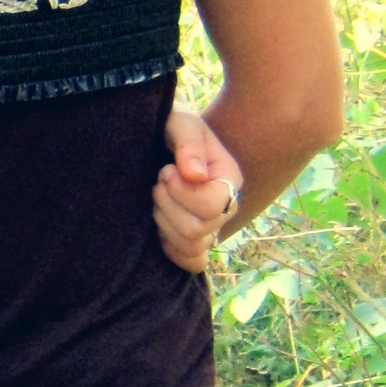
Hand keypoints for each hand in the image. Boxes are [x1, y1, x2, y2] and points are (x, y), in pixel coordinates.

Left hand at [154, 105, 243, 272]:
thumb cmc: (173, 128)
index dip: (182, 192)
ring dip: (164, 222)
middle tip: (158, 183)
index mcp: (229, 179)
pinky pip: (193, 262)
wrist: (161, 139)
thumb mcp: (181, 124)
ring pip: (191, 247)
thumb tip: (196, 176)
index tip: (166, 170)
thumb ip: (189, 144)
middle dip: (167, 205)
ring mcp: (210, 226)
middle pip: (199, 230)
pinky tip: (159, 231)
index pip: (213, 206)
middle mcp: (226, 206)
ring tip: (156, 199)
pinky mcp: (192, 238)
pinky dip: (173, 252)